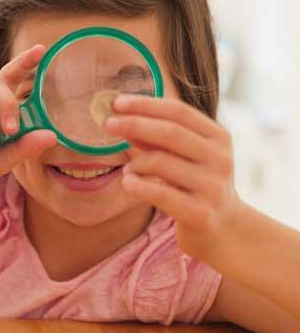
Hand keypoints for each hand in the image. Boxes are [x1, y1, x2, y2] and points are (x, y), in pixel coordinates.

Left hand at [105, 96, 243, 259]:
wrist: (225, 229)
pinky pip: (160, 193)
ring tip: (128, 170)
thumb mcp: (184, 158)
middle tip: (107, 123)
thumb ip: (157, 140)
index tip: (116, 103)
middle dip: (134, 124)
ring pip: (161, 162)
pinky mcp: (200, 212)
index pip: (179, 112)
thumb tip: (122, 118)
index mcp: (218, 137)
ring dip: (135, 162)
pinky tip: (127, 183)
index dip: (146, 105)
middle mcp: (220, 158)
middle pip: (170, 133)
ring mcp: (212, 186)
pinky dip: (138, 185)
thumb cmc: (196, 186)